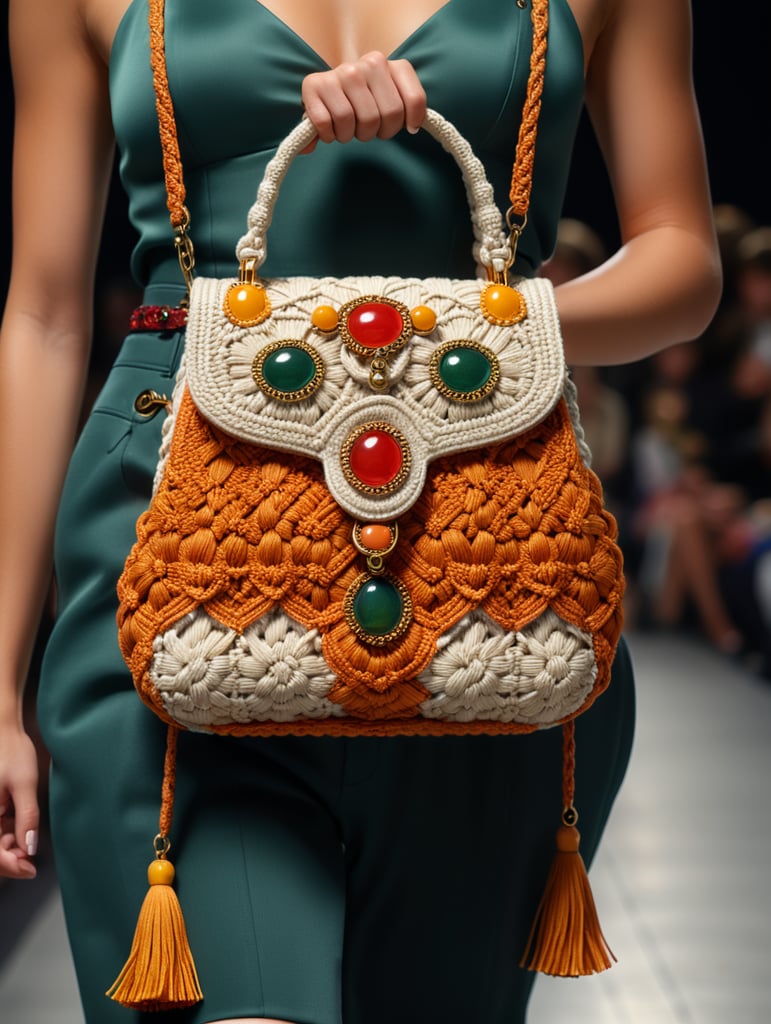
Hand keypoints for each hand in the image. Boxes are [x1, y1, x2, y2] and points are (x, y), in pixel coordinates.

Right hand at [0, 725, 38, 878]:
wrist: (3, 729)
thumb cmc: (12, 751)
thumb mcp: (24, 784)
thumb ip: (27, 817)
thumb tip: (28, 848)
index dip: (9, 865)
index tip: (30, 869)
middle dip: (9, 859)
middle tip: (31, 862)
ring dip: (7, 849)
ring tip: (26, 844)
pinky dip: (6, 836)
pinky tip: (19, 832)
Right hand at [301, 52, 425, 148]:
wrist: (322, 90)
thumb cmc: (358, 98)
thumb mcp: (385, 94)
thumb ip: (405, 104)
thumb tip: (415, 127)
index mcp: (382, 63)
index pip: (413, 98)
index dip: (412, 119)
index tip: (409, 128)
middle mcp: (363, 64)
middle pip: (389, 115)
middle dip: (380, 131)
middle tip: (368, 129)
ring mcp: (339, 73)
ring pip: (360, 122)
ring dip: (352, 135)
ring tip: (347, 129)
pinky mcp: (313, 86)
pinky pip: (329, 125)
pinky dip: (330, 135)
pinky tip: (330, 130)